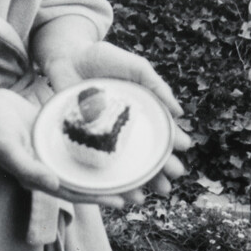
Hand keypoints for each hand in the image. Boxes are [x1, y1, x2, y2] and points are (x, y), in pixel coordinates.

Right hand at [0, 89, 146, 207]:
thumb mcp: (8, 148)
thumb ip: (28, 168)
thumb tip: (55, 185)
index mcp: (40, 177)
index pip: (74, 192)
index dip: (98, 198)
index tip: (122, 200)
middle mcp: (50, 169)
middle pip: (86, 183)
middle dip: (112, 189)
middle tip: (141, 191)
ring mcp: (54, 155)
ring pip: (87, 168)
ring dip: (109, 172)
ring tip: (137, 172)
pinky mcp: (58, 139)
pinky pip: (82, 148)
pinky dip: (100, 149)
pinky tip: (117, 143)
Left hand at [40, 40, 190, 196]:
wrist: (66, 55)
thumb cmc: (102, 58)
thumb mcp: (135, 67)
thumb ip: (156, 86)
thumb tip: (179, 112)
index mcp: (139, 112)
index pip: (159, 132)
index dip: (171, 143)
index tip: (183, 149)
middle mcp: (121, 128)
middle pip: (143, 154)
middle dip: (158, 171)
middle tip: (170, 182)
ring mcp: (101, 136)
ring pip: (121, 165)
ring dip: (135, 182)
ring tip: (145, 196)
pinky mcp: (80, 140)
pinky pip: (94, 163)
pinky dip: (104, 179)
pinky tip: (115, 191)